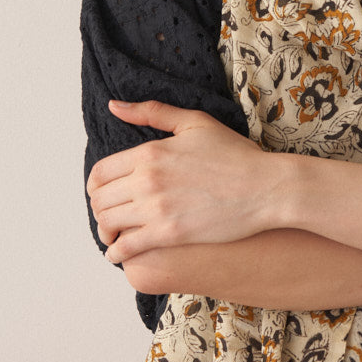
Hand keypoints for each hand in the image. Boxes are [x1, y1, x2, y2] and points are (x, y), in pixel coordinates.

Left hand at [86, 101, 274, 263]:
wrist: (267, 187)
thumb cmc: (236, 155)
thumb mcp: (195, 123)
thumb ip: (152, 112)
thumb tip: (113, 106)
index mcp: (150, 153)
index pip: (100, 173)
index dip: (95, 187)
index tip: (101, 194)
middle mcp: (147, 180)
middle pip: (100, 200)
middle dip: (99, 210)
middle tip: (108, 217)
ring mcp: (157, 208)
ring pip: (108, 224)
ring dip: (105, 232)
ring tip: (112, 237)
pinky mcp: (170, 234)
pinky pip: (127, 247)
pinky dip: (116, 253)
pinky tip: (118, 255)